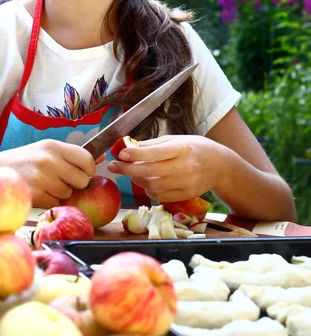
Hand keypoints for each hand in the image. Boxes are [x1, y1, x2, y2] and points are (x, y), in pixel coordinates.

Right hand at [0, 139, 95, 208]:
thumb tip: (101, 159)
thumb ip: (71, 155)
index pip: (87, 159)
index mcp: (54, 146)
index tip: (82, 172)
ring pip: (68, 193)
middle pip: (82, 180)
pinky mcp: (35, 194)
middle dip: (75, 184)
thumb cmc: (25, 161)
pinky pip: (55, 203)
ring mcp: (42, 178)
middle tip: (62, 180)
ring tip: (46, 184)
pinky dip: (49, 201)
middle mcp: (49, 160)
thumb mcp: (46, 150)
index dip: (88, 169)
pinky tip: (38, 192)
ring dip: (60, 193)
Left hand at [107, 135, 225, 202]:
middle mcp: (185, 166)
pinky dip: (149, 190)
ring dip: (137, 180)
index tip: (121, 153)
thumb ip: (153, 145)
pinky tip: (146, 183)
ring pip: (153, 185)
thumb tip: (129, 146)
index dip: (137, 154)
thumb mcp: (177, 140)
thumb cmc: (196, 148)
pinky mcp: (186, 195)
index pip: (156, 153)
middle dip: (128, 169)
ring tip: (131, 173)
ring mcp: (186, 183)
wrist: (220, 166)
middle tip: (114, 166)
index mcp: (182, 148)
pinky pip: (161, 196)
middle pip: (151, 171)